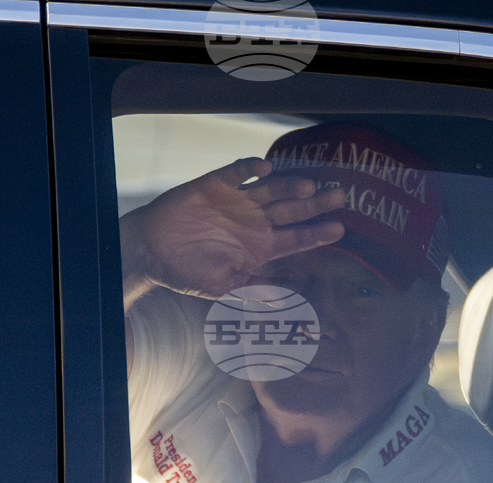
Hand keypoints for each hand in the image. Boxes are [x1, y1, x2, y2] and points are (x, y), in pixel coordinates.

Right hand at [122, 157, 345, 301]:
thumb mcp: (223, 288)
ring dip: (289, 187)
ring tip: (307, 188)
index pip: (295, 238)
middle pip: (292, 210)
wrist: (151, 251)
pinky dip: (250, 168)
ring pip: (270, 190)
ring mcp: (237, 201)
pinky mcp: (215, 184)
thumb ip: (254, 292)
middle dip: (316, 205)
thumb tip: (286, 305)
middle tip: (341, 197)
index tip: (340, 230)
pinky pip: (237, 172)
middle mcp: (254, 221)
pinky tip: (265, 166)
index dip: (317, 234)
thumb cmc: (187, 272)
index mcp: (260, 246)